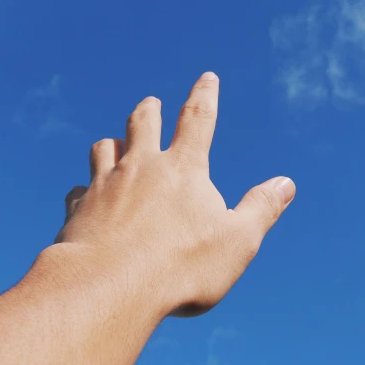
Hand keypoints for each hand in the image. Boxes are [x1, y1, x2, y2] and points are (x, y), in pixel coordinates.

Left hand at [55, 72, 294, 317]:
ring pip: (104, 146)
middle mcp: (141, 166)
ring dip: (113, 142)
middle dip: (149, 109)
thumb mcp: (237, 241)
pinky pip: (78, 189)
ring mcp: (105, 184)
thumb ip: (261, 209)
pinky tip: (87, 198)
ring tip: (117, 145)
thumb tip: (286, 184)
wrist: (108, 287)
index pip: (197, 119)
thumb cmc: (180, 267)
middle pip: (142, 122)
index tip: (207, 77)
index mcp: (183, 168)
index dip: (205, 95)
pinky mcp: (78, 208)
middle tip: (151, 103)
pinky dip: (85, 189)